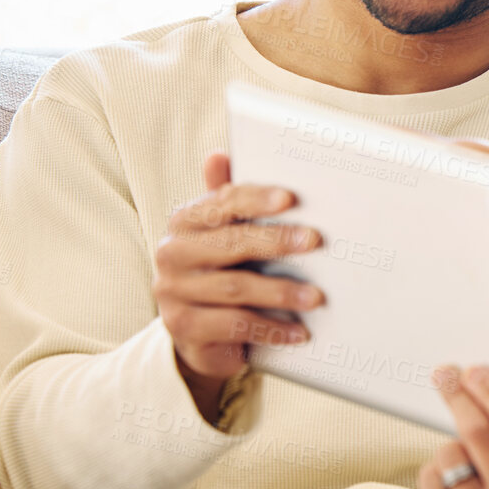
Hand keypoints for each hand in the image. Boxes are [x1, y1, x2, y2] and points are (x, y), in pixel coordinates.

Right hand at [155, 152, 323, 420]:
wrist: (200, 335)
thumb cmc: (222, 271)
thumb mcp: (226, 235)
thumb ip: (228, 199)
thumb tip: (219, 153)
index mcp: (184, 222)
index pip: (221, 203)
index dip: (256, 199)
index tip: (291, 199)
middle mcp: (172, 254)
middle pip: (229, 243)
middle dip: (276, 241)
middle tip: (315, 241)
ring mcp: (173, 293)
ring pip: (235, 287)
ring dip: (281, 290)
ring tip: (317, 296)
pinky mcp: (183, 328)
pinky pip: (234, 325)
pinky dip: (271, 328)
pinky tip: (300, 330)